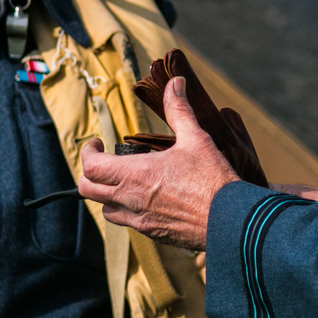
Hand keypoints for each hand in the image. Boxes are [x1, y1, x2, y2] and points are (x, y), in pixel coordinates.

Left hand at [77, 76, 240, 250]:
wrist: (230, 221)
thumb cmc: (212, 180)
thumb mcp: (196, 139)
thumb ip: (179, 110)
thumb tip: (175, 83)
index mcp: (135, 175)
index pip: (91, 167)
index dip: (88, 153)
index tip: (97, 143)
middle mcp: (131, 200)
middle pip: (88, 191)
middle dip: (90, 174)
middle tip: (103, 161)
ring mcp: (140, 220)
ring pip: (106, 210)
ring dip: (107, 194)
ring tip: (123, 180)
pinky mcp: (153, 233)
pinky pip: (127, 223)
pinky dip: (126, 210)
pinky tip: (145, 199)